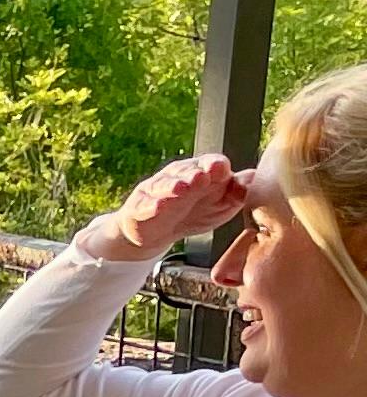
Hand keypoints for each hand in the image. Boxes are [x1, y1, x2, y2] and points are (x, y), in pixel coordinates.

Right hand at [101, 155, 245, 261]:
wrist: (156, 232)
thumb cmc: (193, 213)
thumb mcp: (221, 206)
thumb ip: (238, 192)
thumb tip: (256, 176)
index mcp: (202, 173)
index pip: (210, 163)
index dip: (215, 166)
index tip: (221, 170)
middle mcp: (178, 177)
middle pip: (185, 170)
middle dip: (193, 173)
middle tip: (201, 177)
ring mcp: (156, 191)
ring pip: (164, 184)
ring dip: (172, 186)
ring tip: (180, 189)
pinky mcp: (139, 207)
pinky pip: (144, 205)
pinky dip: (151, 206)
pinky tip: (158, 207)